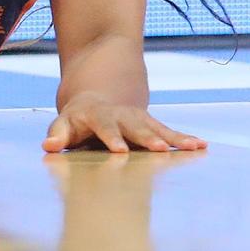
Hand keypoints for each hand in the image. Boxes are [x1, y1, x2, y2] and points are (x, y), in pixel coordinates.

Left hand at [43, 93, 205, 153]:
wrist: (97, 99)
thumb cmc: (77, 120)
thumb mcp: (63, 124)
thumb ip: (57, 135)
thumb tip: (48, 146)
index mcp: (98, 115)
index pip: (104, 126)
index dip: (112, 137)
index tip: (121, 151)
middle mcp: (121, 115)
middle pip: (135, 126)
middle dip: (147, 137)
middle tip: (159, 148)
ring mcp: (139, 119)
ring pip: (157, 127)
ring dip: (174, 138)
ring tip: (192, 147)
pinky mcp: (152, 125)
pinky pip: (170, 132)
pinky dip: (184, 139)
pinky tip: (202, 146)